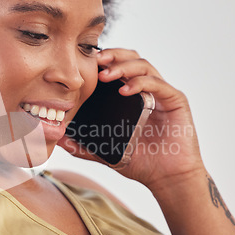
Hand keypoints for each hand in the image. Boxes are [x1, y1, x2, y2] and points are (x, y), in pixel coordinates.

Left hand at [58, 48, 206, 190]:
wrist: (167, 178)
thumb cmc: (141, 163)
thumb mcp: (106, 153)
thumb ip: (84, 146)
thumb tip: (59, 140)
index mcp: (133, 97)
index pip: (118, 68)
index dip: (104, 61)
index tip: (85, 63)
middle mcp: (148, 91)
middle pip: (132, 59)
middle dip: (113, 56)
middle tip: (95, 60)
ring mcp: (162, 94)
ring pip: (144, 66)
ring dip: (123, 66)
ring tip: (105, 75)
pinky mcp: (175, 101)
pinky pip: (158, 84)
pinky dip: (140, 83)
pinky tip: (125, 90)